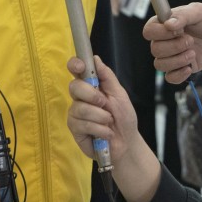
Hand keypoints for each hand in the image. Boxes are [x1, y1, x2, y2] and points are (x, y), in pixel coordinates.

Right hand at [67, 55, 161, 201]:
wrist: (126, 143)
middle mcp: (80, 98)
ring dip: (101, 116)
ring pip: (80, 108)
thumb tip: (95, 58)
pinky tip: (105, 133)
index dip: (75, 65)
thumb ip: (108, 77)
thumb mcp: (119, 94)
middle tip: (105, 104)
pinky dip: (99, 129)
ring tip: (109, 122)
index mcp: (91, 86)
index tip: (81, 67)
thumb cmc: (123, 118)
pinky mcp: (75, 129)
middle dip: (92, 95)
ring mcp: (75, 113)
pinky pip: (83, 124)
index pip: (76, 70)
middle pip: (74, 87)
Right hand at [143, 2, 201, 83]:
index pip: (149, 31)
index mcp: (163, 24)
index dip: (161, 33)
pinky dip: (179, 75)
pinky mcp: (180, 67)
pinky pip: (170, 77)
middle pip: (155, 50)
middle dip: (174, 47)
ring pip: (160, 64)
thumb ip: (183, 16)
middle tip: (191, 41)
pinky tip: (190, 66)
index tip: (179, 30)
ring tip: (193, 53)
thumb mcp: (198, 12)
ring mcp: (171, 55)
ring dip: (178, 60)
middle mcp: (164, 40)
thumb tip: (168, 25)